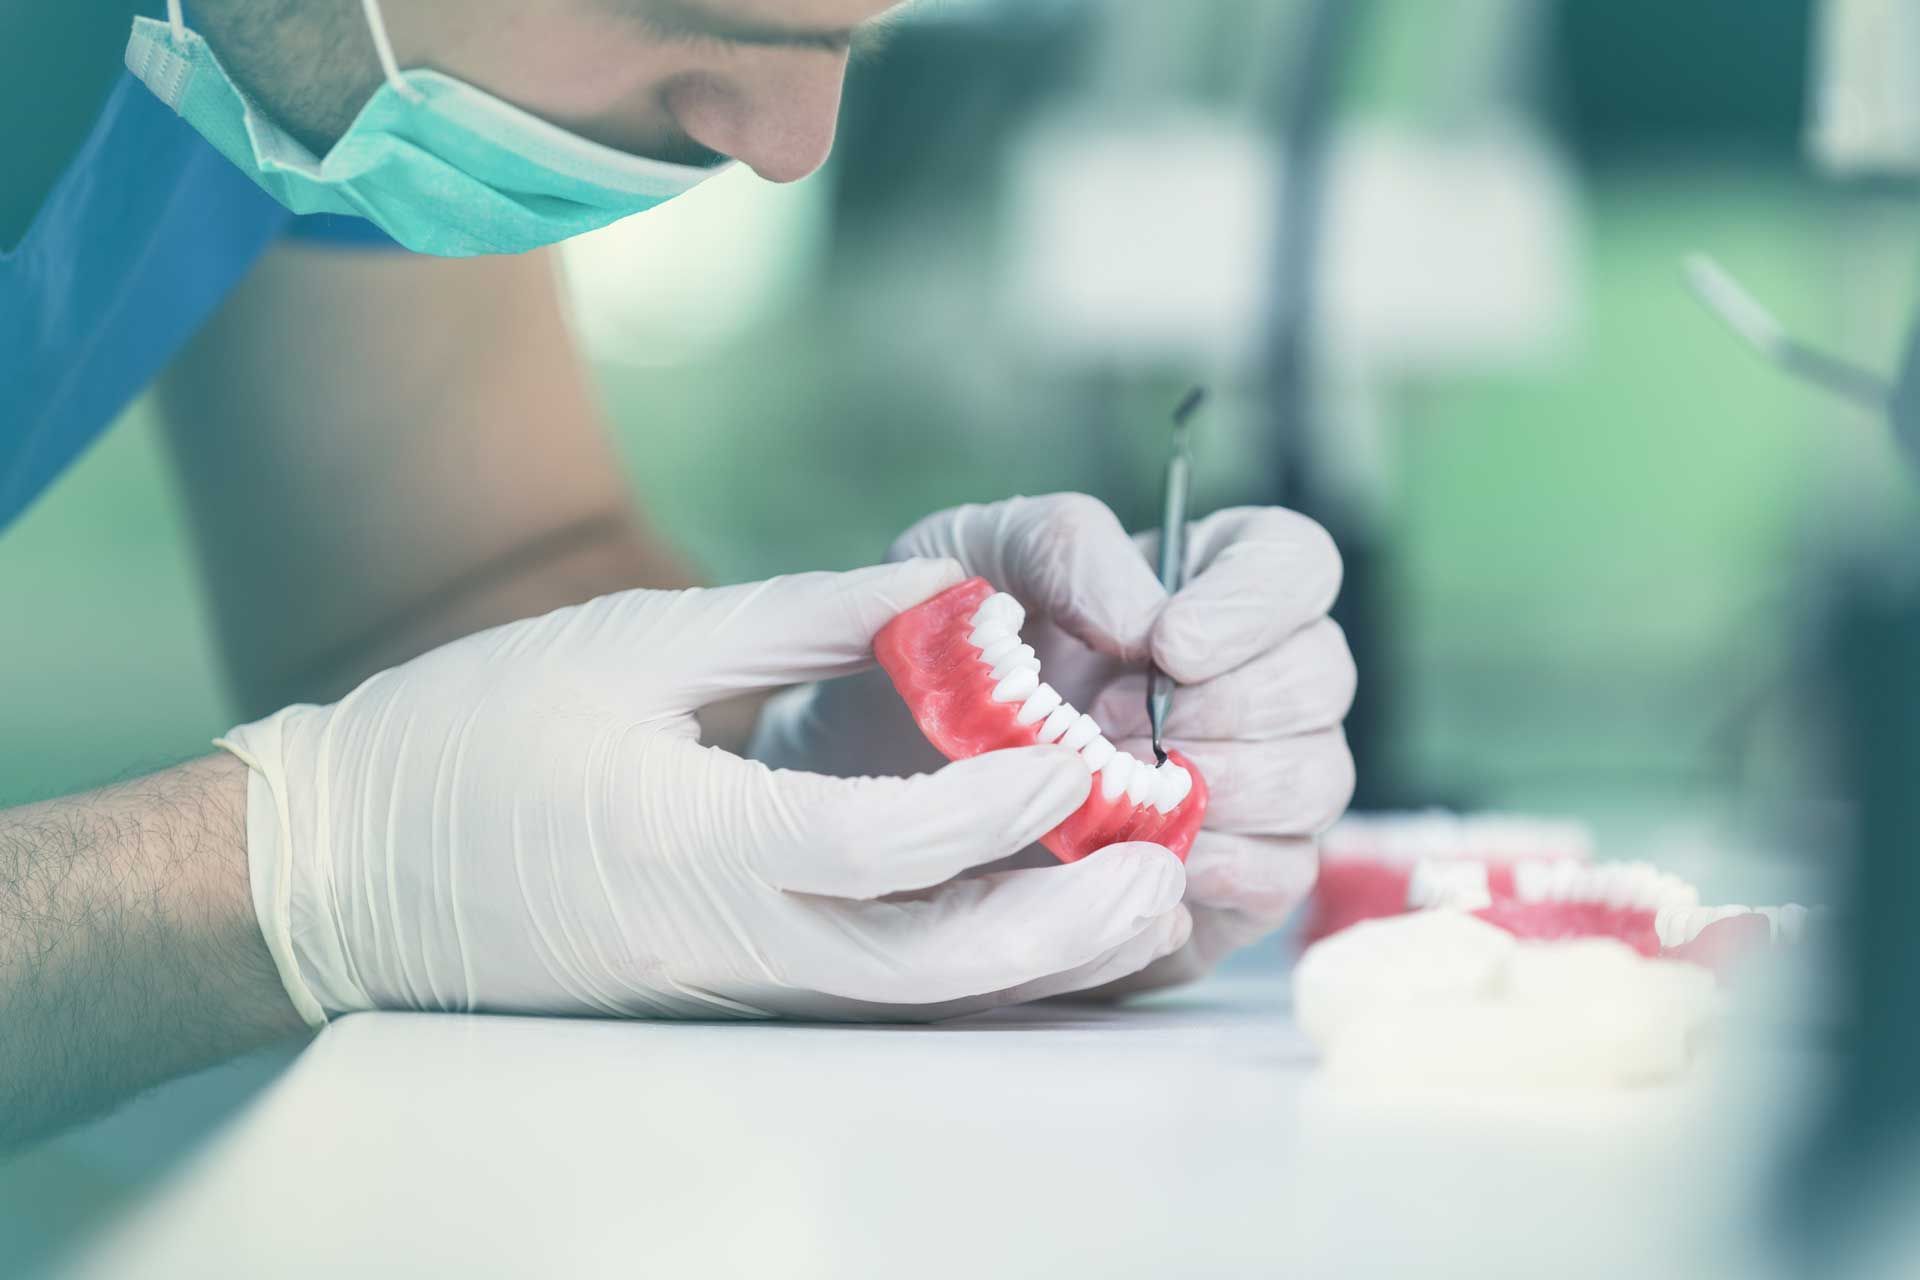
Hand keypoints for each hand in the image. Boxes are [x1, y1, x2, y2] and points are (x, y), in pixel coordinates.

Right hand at [218, 560, 1190, 1023]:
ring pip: (918, 999)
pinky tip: (1032, 917)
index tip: (1078, 751)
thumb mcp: (636, 642)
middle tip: (1164, 868)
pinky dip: (969, 966)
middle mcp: (730, 944)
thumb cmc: (471, 738)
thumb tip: (949, 593)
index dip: (995, 804)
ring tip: (1133, 898)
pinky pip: (876, 996)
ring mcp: (730, 987)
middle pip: (934, 970)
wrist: (342, 871)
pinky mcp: (727, 993)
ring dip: (1034, 959)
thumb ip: (805, 617)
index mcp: (696, 848)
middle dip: (1063, 930)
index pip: (883, 846)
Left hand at [750, 495, 1354, 993]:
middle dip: (1223, 705)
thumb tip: (1148, 618)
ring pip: (1315, 777)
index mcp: (1206, 581)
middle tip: (1106, 726)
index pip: (1295, 561)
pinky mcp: (1242, 878)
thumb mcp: (969, 560)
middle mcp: (1258, 676)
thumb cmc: (941, 658)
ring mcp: (1265, 782)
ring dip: (1216, 784)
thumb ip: (1061, 546)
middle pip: (1321, 674)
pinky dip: (1211, 864)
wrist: (892, 790)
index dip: (1255, 602)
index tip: (1170, 644)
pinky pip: (1278, 872)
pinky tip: (1130, 853)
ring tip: (1107, 791)